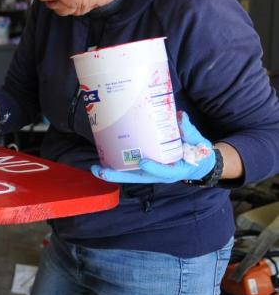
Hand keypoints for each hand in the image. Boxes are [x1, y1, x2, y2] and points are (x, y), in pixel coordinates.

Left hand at [91, 112, 215, 183]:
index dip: (153, 168)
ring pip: (130, 175)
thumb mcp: (198, 142)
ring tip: (96, 167)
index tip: (142, 161)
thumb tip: (180, 117)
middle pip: (137, 178)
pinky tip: (104, 158)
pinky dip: (117, 166)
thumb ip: (189, 131)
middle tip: (100, 171)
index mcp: (175, 170)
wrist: (199, 164)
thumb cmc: (198, 153)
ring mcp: (151, 173)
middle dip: (118, 175)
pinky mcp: (146, 168)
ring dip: (113, 173)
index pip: (163, 171)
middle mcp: (159, 174)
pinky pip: (130, 170)